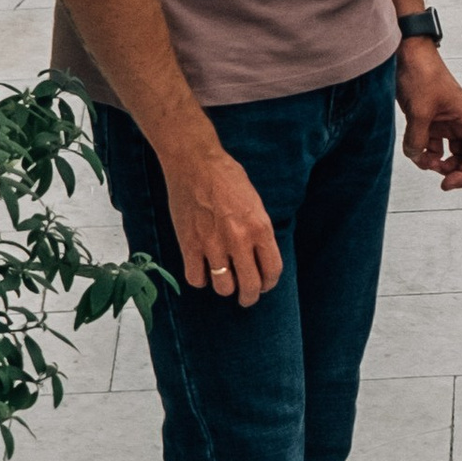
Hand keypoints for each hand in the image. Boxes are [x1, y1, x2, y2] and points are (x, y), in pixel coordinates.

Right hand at [166, 144, 282, 306]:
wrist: (195, 163)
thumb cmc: (228, 178)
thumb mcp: (256, 203)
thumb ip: (258, 230)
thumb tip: (259, 256)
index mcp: (260, 228)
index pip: (272, 271)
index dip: (269, 283)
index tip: (264, 285)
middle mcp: (238, 240)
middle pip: (249, 286)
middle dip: (250, 297)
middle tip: (246, 296)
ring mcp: (212, 245)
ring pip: (223, 288)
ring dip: (226, 288)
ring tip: (225, 282)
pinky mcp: (189, 244)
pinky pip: (196, 278)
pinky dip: (201, 280)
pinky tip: (203, 271)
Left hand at [399, 41, 461, 188]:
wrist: (408, 54)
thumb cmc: (422, 74)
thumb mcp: (419, 110)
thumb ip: (417, 140)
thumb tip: (416, 158)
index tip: (447, 184)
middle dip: (453, 171)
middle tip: (436, 176)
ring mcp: (448, 123)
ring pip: (450, 155)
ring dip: (437, 163)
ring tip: (421, 159)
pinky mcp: (433, 121)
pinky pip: (434, 146)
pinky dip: (425, 153)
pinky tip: (415, 150)